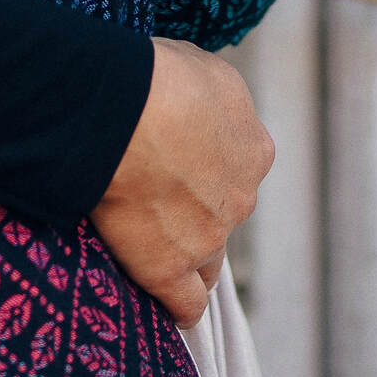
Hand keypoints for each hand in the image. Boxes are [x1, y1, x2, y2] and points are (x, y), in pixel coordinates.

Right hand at [90, 38, 271, 324]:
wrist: (121, 109)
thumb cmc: (157, 77)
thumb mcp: (205, 70)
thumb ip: (214, 100)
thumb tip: (202, 104)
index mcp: (255, 149)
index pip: (239, 170)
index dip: (207, 168)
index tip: (177, 162)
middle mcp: (242, 196)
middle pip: (224, 214)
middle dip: (196, 209)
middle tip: (152, 193)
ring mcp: (209, 236)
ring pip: (209, 261)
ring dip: (189, 257)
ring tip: (153, 247)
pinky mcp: (170, 268)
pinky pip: (186, 305)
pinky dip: (177, 307)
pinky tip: (163, 302)